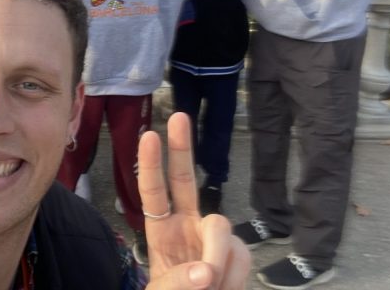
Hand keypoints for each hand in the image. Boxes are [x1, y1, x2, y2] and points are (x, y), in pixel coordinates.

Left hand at [139, 113, 250, 289]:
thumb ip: (180, 283)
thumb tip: (207, 271)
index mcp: (161, 232)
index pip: (153, 193)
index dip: (151, 165)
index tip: (148, 134)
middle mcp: (187, 227)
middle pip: (185, 180)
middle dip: (182, 148)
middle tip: (178, 117)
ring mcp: (213, 239)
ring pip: (221, 228)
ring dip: (217, 259)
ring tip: (211, 286)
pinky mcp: (238, 255)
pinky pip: (241, 256)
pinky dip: (234, 277)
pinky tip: (226, 289)